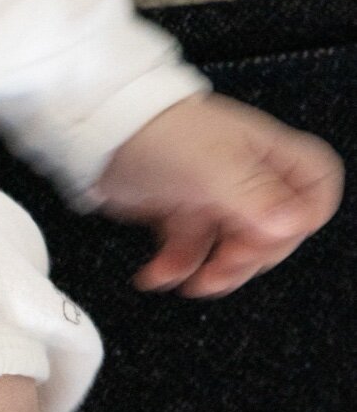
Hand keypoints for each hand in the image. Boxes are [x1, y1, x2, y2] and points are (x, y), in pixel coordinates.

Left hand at [90, 92, 342, 295]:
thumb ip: (255, 197)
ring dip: (216, 272)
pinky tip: (159, 274)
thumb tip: (290, 225)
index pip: (315, 186)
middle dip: (253, 255)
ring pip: (234, 247)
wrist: (97, 129)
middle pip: (276, 230)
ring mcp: (213, 195)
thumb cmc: (154, 129)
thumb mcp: (212, 165)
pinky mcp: (181, 212)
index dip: (305, 216)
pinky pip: (192, 251)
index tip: (279, 235)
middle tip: (227, 263)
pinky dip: (178, 268)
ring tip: (192, 282)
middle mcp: (244, 176)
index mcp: (265, 155)